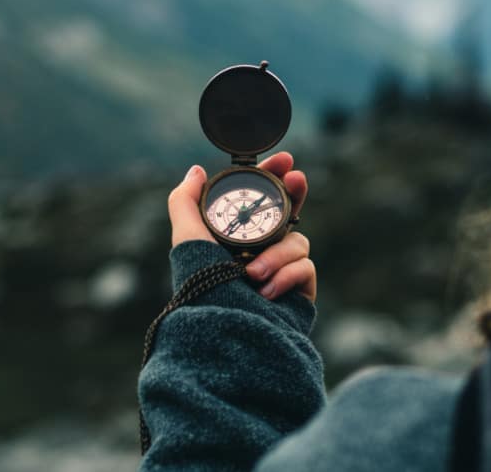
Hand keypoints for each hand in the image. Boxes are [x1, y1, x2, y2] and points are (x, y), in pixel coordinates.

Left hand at [167, 151, 314, 301]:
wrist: (225, 330)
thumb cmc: (203, 287)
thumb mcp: (186, 238)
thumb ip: (185, 201)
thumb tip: (196, 171)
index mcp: (237, 238)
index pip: (260, 200)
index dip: (274, 177)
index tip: (284, 159)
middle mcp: (260, 252)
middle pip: (288, 213)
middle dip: (295, 193)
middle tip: (297, 178)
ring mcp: (282, 271)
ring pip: (296, 241)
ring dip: (276, 254)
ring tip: (253, 274)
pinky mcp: (299, 291)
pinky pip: (305, 267)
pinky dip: (286, 276)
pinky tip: (266, 292)